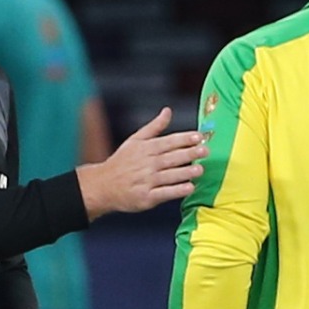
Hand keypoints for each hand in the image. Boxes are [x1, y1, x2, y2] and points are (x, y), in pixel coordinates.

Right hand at [76, 107, 206, 219]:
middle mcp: (147, 164)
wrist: (103, 185)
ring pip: (170, 175)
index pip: (169, 141)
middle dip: (189, 154)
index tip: (199, 137)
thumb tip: (168, 110)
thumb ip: (155, 126)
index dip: (185, 139)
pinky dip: (177, 190)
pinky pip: (164, 193)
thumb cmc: (122, 162)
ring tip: (200, 169)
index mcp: (146, 148)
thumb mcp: (135, 140)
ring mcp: (146, 181)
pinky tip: (189, 187)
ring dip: (186, 172)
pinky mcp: (146, 197)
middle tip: (205, 151)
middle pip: (171, 158)